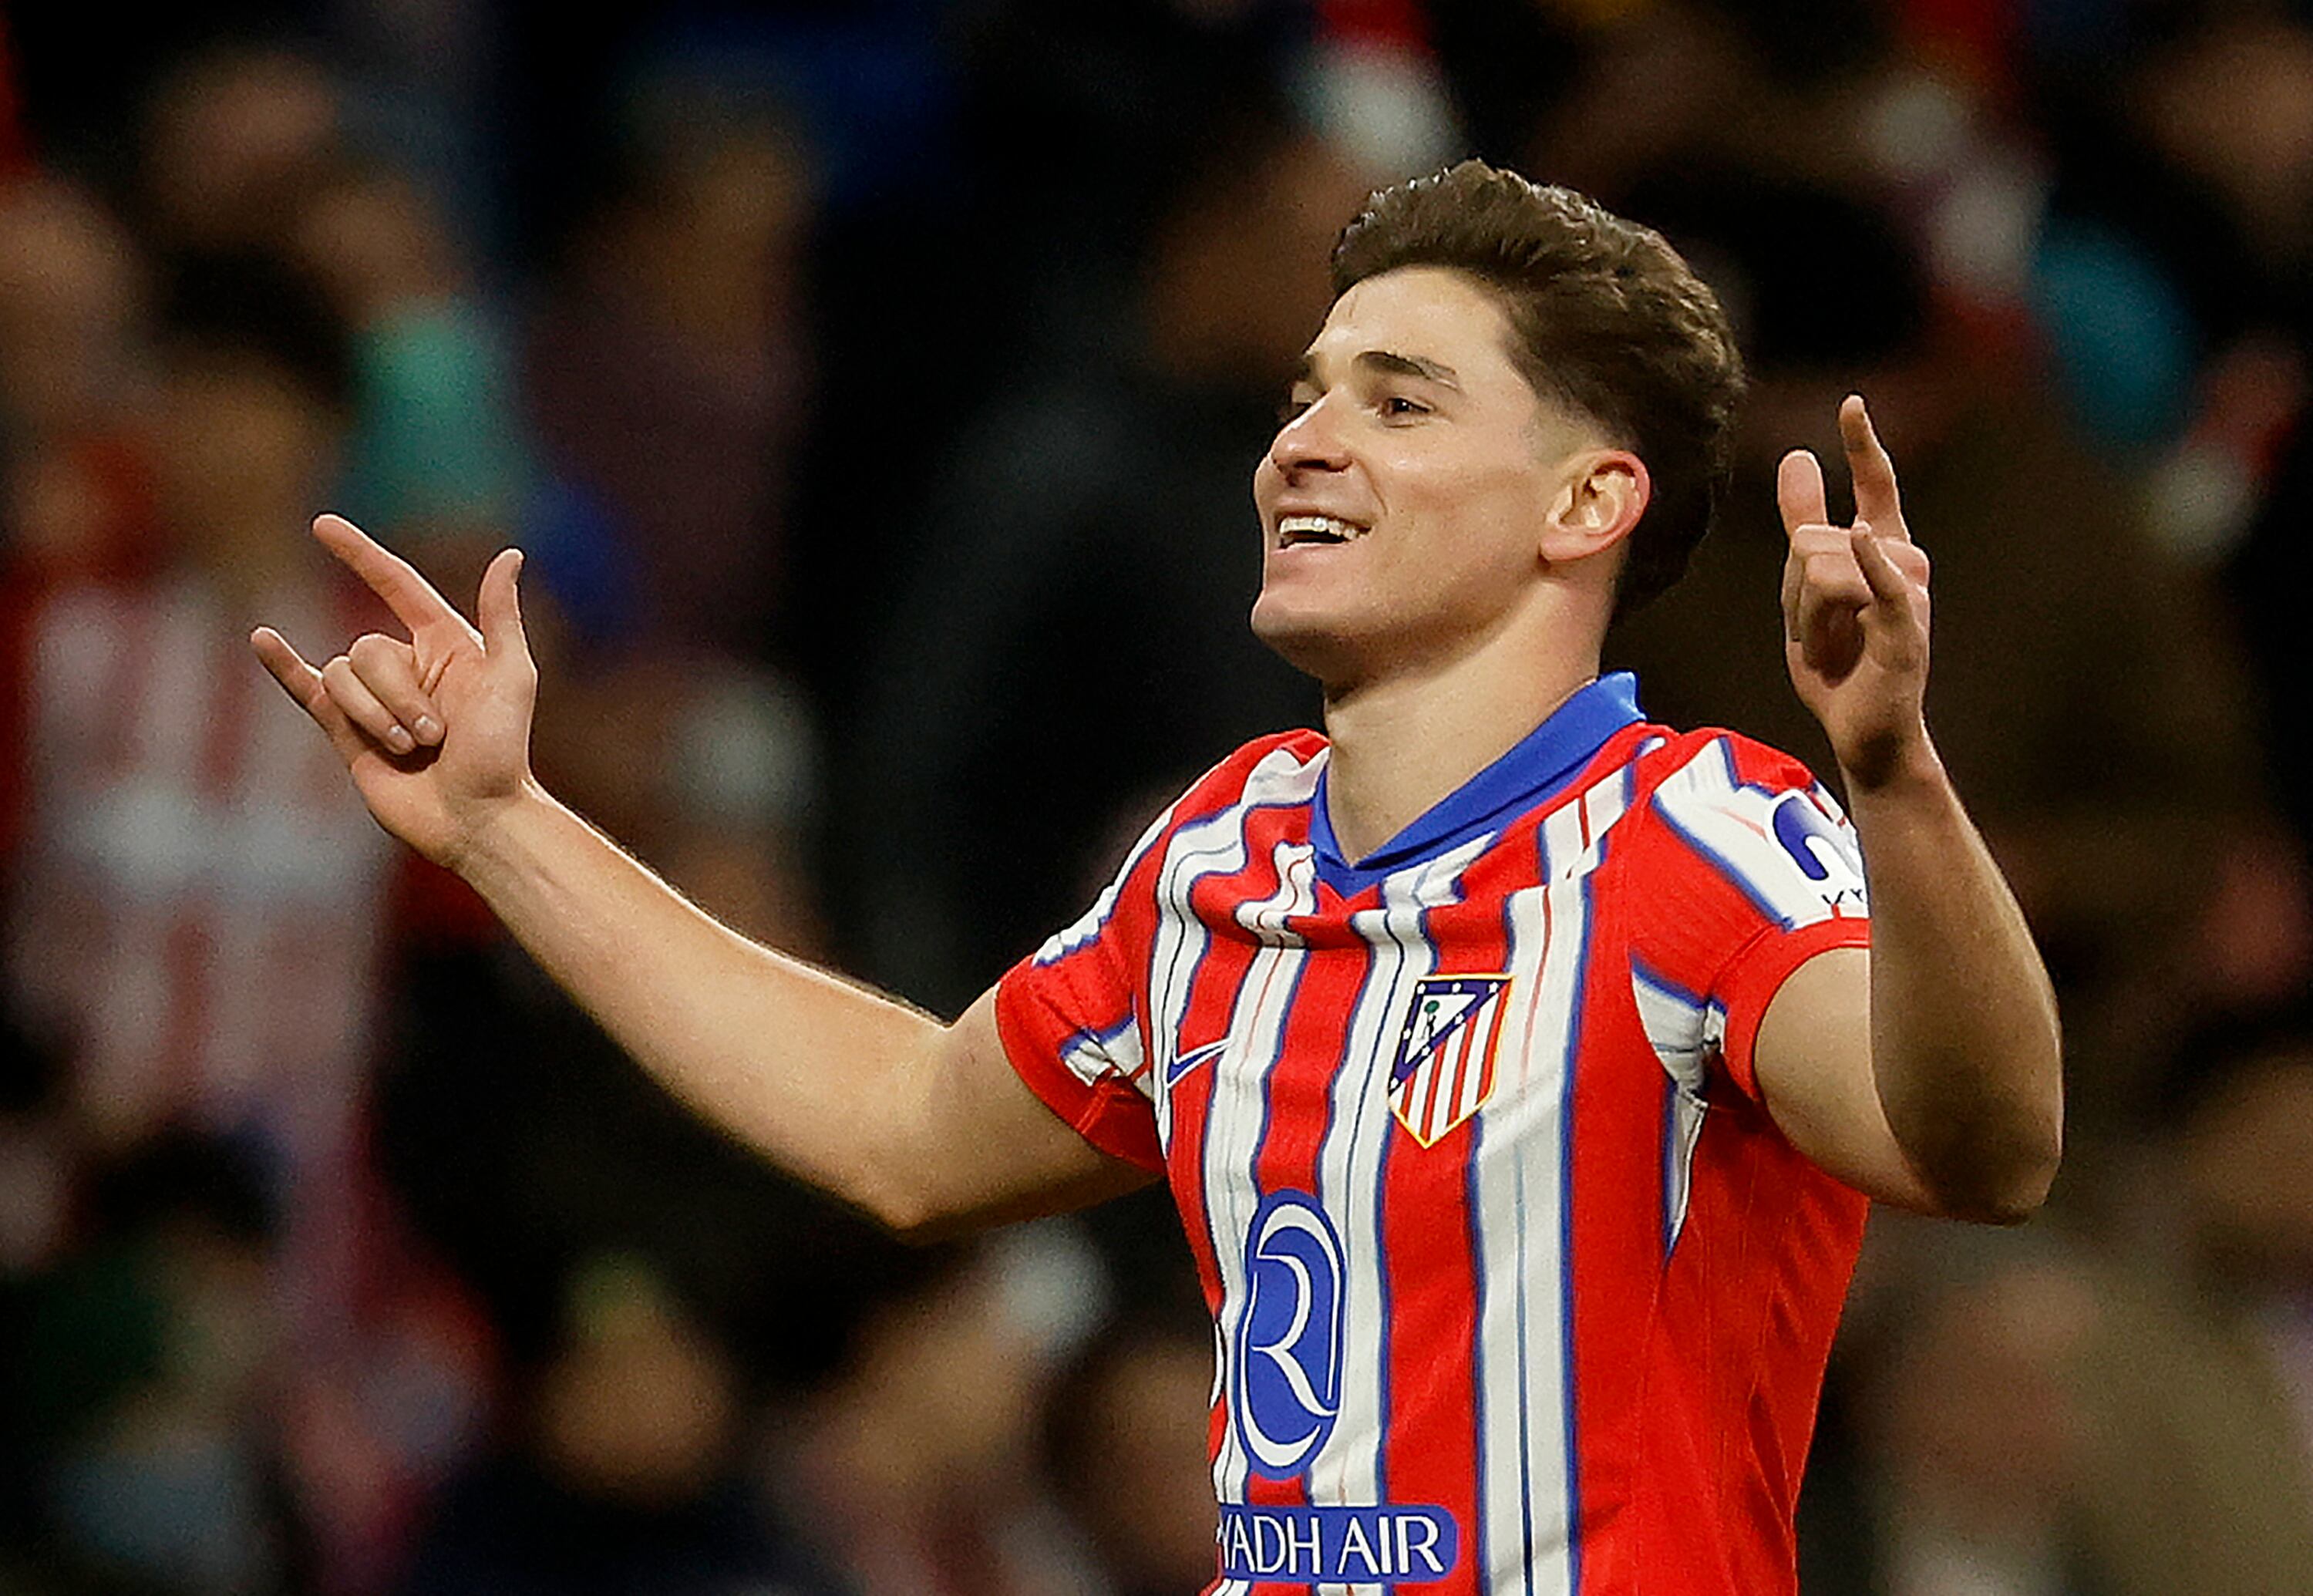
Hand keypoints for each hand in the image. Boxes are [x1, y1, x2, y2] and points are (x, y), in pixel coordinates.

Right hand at [252, 514, 537, 867]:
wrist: (476, 818)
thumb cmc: (503, 752)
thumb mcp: (511, 676)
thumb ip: (501, 615)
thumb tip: (510, 554)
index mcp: (446, 644)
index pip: (395, 585)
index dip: (359, 555)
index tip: (321, 525)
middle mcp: (408, 665)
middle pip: (368, 648)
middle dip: (397, 694)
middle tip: (436, 735)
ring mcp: (374, 699)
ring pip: (341, 676)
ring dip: (376, 716)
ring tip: (414, 751)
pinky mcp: (346, 732)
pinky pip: (308, 689)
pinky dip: (282, 666)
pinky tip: (261, 640)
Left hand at [1778, 396, 1934, 789]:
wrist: (1863, 734)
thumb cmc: (1840, 666)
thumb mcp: (1805, 589)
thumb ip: (1804, 524)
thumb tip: (1796, 456)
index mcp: (1881, 551)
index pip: (1877, 485)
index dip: (1864, 445)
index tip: (1852, 404)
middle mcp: (1903, 561)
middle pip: (1811, 541)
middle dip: (1791, 595)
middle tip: (1817, 639)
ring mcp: (1908, 593)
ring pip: (1822, 569)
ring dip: (1804, 621)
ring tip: (1830, 653)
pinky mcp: (1905, 628)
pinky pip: (1883, 585)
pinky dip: (1872, 563)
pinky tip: (1864, 537)